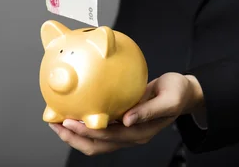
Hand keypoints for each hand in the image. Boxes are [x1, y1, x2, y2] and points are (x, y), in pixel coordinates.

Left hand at [49, 73, 204, 155]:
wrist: (184, 93)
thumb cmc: (178, 93)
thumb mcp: (169, 99)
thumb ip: (149, 110)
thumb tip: (127, 120)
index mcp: (140, 132)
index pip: (108, 137)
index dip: (87, 132)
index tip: (69, 121)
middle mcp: (130, 135)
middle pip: (96, 145)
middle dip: (73, 138)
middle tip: (54, 124)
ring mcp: (126, 130)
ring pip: (96, 140)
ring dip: (75, 133)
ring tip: (57, 120)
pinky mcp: (123, 122)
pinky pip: (100, 127)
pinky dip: (85, 123)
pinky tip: (75, 110)